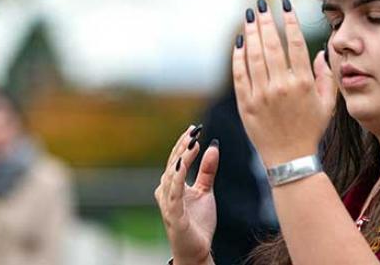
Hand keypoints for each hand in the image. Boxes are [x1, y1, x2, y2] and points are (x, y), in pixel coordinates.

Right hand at [154, 126, 218, 264]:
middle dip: (182, 146)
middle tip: (194, 131)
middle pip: (173, 163)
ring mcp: (168, 202)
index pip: (177, 158)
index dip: (184, 143)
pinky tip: (182, 165)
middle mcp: (166, 190)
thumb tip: (213, 146)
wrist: (197, 251)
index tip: (195, 128)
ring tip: (191, 143)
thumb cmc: (198, 223)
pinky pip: (174, 192)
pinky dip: (177, 177)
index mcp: (172, 184)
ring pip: (172, 174)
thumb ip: (207, 170)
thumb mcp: (206, 192)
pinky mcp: (173, 214)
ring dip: (181, 157)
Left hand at [233, 0, 337, 166]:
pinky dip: (238, 56)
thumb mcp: (327, 104)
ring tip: (249, 16)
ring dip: (251, 32)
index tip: (284, 4)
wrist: (290, 160)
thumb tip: (321, 52)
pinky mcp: (246, 104)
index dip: (289, 20)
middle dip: (266, 20)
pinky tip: (239, 42)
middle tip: (261, 3)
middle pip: (271, 44)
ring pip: (254, 55)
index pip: (295, 43)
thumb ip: (326, 76)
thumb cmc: (310, 130)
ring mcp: (262, 95)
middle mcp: (282, 86)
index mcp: (303, 83)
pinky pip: (240, 75)